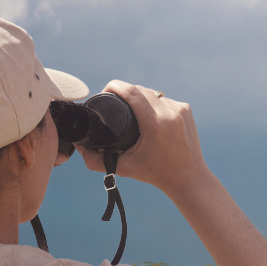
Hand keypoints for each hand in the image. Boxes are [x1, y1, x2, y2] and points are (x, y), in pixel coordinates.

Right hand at [78, 81, 213, 198]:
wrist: (189, 178)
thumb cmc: (156, 174)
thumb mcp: (124, 168)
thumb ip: (96, 161)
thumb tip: (78, 147)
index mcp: (156, 124)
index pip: (131, 92)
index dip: (114, 86)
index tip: (104, 92)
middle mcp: (170, 113)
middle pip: (140, 89)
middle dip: (124, 91)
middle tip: (113, 103)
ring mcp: (181, 109)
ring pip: (152, 92)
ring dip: (139, 96)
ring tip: (129, 108)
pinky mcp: (186, 110)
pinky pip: (164, 98)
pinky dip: (154, 102)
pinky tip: (148, 112)